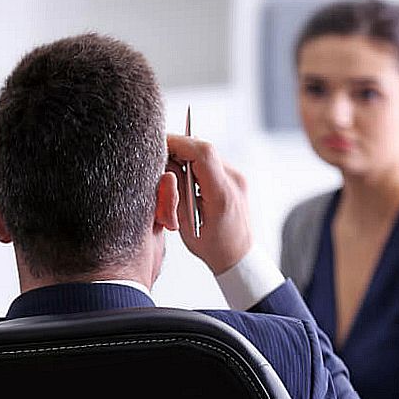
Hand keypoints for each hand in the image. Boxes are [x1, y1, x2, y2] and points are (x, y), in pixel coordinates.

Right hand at [166, 134, 251, 274]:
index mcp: (221, 194)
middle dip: (179, 148)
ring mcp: (237, 177)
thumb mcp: (184, 223)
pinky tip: (187, 179)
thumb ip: (174, 192)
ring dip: (186, 156)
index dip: (178, 143)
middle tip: (161, 160)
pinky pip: (212, 160)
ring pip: (206, 152)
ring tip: (175, 175)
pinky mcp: (235, 177)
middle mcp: (234, 181)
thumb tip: (165, 165)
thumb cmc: (212, 246)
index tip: (159, 145)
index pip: (201, 153)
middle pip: (203, 148)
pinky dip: (195, 164)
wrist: (239, 255)